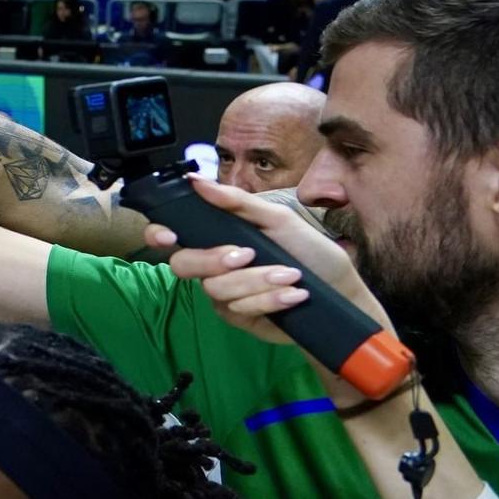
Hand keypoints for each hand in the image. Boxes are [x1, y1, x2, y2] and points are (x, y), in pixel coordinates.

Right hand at [145, 175, 393, 401]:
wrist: (339, 290)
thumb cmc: (309, 251)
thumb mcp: (278, 219)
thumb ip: (237, 202)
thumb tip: (196, 181)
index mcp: (217, 236)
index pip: (172, 234)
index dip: (159, 234)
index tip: (168, 236)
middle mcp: (212, 265)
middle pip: (183, 265)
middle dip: (214, 260)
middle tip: (246, 255)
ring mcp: (222, 294)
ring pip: (216, 289)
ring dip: (257, 281)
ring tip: (291, 276)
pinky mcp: (238, 318)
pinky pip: (238, 309)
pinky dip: (269, 299)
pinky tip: (294, 296)